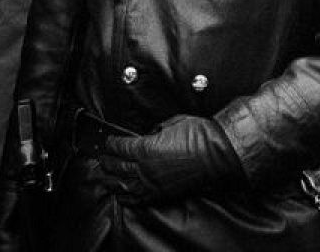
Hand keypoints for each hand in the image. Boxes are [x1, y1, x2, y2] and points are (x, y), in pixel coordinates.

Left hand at [99, 115, 241, 204]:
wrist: (217, 153)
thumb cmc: (199, 135)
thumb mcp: (174, 122)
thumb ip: (158, 129)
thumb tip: (152, 133)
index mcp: (146, 148)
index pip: (121, 147)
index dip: (112, 144)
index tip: (108, 142)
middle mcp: (145, 168)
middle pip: (118, 167)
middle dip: (107, 162)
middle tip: (102, 159)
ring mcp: (152, 183)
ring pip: (124, 185)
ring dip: (112, 180)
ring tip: (105, 177)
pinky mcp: (161, 194)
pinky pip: (138, 198)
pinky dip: (127, 196)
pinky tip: (122, 194)